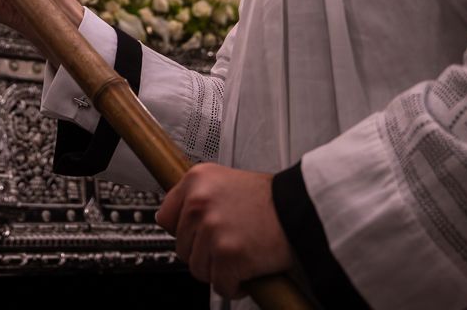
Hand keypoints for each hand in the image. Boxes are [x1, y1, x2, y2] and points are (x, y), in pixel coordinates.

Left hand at [155, 163, 293, 298]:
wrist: (302, 210)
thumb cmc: (271, 200)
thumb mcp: (227, 182)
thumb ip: (199, 198)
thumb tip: (174, 220)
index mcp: (196, 180)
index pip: (165, 217)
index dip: (184, 232)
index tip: (196, 236)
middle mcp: (199, 202)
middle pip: (181, 248)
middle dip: (204, 253)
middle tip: (228, 245)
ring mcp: (212, 229)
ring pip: (198, 269)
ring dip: (220, 270)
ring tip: (241, 255)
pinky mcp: (228, 255)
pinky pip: (220, 285)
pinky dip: (235, 285)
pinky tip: (248, 270)